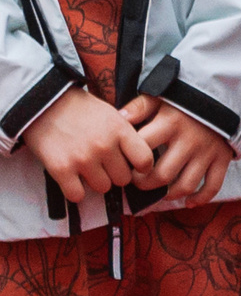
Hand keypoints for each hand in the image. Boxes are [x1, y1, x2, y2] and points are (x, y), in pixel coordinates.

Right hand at [23, 88, 154, 204]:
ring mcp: (82, 158)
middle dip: (114, 173)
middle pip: (123, 179)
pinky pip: (77, 195)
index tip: (131, 164)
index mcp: (119, 130)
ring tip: (83, 166)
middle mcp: (104, 145)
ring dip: (94, 181)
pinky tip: (70, 178)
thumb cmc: (79, 108)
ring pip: (103, 188)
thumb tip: (141, 162)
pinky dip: (74, 191)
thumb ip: (125, 136)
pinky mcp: (61, 168)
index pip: (145, 161)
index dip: (140, 166)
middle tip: (100, 163)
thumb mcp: (110, 114)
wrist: (40, 100)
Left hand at [122, 95, 233, 205]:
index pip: (144, 150)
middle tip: (137, 183)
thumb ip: (139, 107)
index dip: (130, 162)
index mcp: (170, 124)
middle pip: (163, 174)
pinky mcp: (222, 161)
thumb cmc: (183, 101)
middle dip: (145, 184)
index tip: (123, 165)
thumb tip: (119, 118)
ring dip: (168, 194)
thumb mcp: (160, 97)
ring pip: (186, 185)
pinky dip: (200, 198)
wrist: (222, 99)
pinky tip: (188, 203)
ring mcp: (207, 154)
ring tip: (158, 193)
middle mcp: (189, 142)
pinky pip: (212, 186)